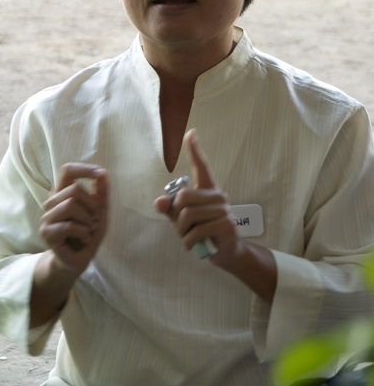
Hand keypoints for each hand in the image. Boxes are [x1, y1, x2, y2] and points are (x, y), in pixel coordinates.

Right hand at [39, 163, 108, 276]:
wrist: (78, 259)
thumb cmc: (88, 232)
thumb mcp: (100, 211)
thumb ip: (101, 193)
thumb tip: (104, 173)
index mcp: (63, 192)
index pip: (67, 170)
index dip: (83, 169)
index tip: (100, 174)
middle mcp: (52, 202)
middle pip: (74, 189)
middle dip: (92, 204)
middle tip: (94, 219)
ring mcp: (47, 217)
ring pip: (70, 204)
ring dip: (87, 219)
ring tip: (89, 229)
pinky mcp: (46, 232)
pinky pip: (69, 225)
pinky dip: (83, 232)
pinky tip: (84, 237)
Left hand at [154, 129, 239, 267]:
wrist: (226, 253)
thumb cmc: (203, 232)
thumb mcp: (183, 220)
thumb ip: (170, 209)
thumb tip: (158, 203)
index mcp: (208, 190)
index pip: (201, 166)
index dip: (194, 150)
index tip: (190, 132)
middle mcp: (218, 195)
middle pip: (183, 197)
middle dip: (176, 216)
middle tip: (182, 228)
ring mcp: (224, 209)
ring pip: (188, 215)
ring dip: (182, 232)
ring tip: (189, 238)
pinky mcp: (226, 224)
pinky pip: (196, 230)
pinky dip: (188, 242)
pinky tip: (194, 245)